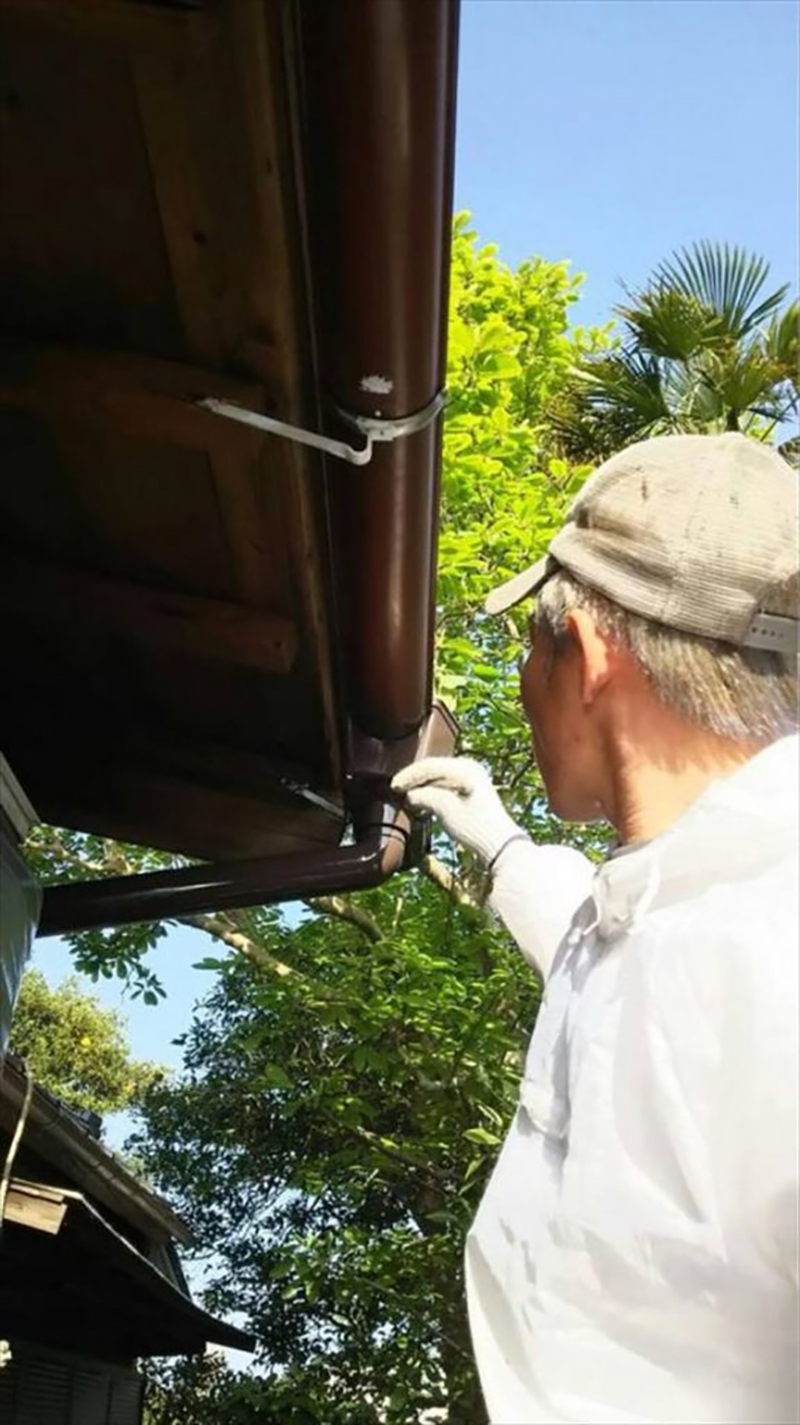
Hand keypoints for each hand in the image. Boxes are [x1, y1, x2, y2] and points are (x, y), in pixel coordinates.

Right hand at [391, 757, 526, 865]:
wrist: (499, 844)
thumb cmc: (475, 826)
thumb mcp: (445, 809)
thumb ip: (425, 796)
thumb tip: (410, 795)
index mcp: (466, 768)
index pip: (430, 766)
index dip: (409, 775)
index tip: (394, 786)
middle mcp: (470, 768)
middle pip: (434, 769)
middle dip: (414, 779)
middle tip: (397, 789)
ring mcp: (472, 779)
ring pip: (439, 777)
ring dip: (422, 786)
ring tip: (407, 795)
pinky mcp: (472, 791)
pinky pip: (446, 785)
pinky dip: (432, 791)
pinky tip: (422, 800)